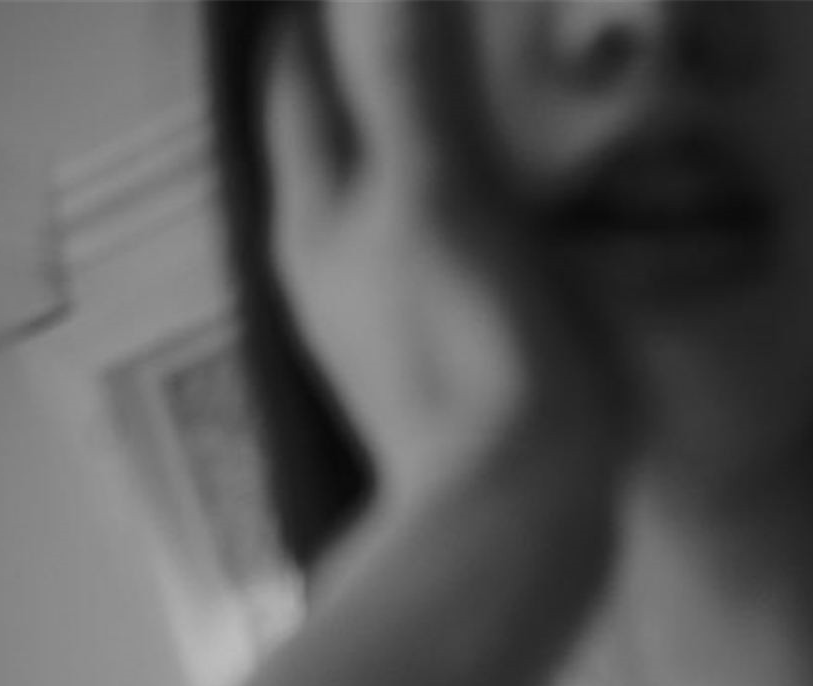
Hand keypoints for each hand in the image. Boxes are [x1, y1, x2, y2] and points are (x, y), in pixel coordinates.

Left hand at [260, 0, 628, 532]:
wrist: (515, 508)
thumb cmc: (470, 350)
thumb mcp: (435, 201)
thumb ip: (407, 86)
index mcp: (315, 215)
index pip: (297, 83)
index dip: (313, 19)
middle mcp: (329, 261)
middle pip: (328, 139)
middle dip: (357, 71)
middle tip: (412, 18)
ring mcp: (380, 314)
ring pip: (379, 196)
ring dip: (409, 137)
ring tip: (465, 89)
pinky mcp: (437, 353)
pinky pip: (434, 246)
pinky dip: (458, 199)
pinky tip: (503, 199)